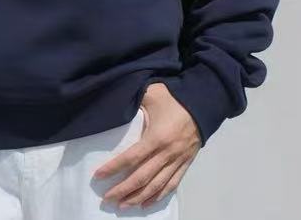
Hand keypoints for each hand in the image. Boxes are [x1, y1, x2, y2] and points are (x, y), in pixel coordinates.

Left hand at [92, 82, 200, 208]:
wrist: (203, 103)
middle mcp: (167, 153)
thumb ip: (134, 99)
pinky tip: (146, 203)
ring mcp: (177, 160)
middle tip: (107, 198)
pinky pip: (171, 184)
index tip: (98, 176)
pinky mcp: (185, 163)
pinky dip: (158, 196)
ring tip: (123, 206)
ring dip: (138, 197)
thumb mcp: (151, 94)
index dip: (114, 168)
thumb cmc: (174, 97)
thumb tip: (117, 102)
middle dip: (123, 190)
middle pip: (142, 177)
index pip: (131, 157)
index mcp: (157, 136)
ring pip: (156, 186)